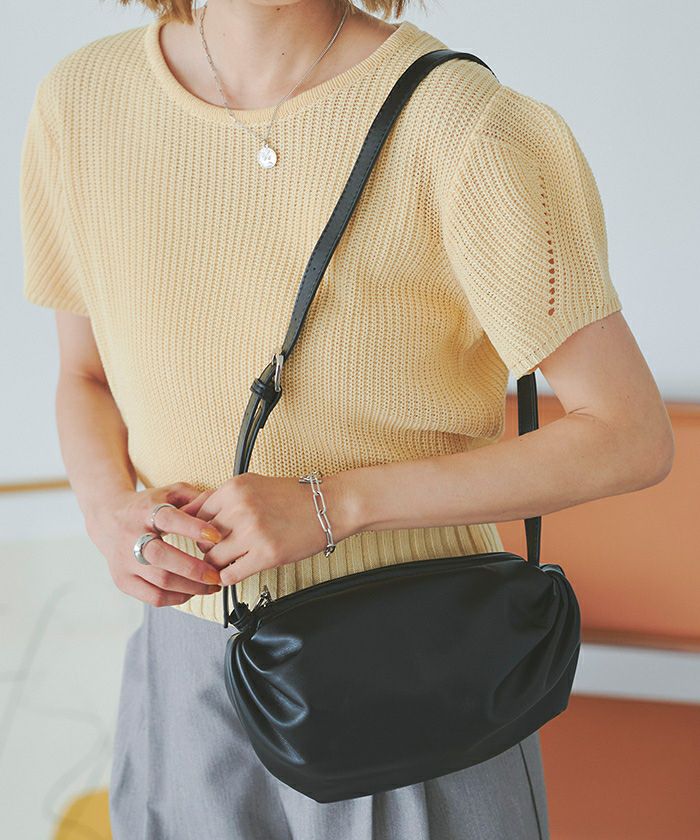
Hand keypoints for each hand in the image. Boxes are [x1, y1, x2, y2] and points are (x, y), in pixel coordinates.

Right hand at [87, 482, 225, 606]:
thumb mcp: (169, 492)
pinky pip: (153, 597)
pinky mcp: (123, 580)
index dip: (193, 528)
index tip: (216, 536)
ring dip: (191, 587)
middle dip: (194, 569)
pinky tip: (192, 592)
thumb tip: (219, 507)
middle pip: (161, 556)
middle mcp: (131, 536)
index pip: (168, 519)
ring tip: (212, 586)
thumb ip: (194, 497)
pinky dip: (177, 598)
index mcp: (145, 511)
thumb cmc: (149, 506)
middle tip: (218, 575)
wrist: (108, 519)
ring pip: (160, 581)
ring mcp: (125, 561)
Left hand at [182, 472, 354, 587]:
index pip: (196, 515)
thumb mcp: (252, 485)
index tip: (207, 536)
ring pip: (212, 558)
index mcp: (234, 488)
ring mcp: (252, 531)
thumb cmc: (293, 497)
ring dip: (218, 564)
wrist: (329, 506)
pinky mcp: (266, 554)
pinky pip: (230, 575)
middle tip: (220, 550)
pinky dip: (228, 577)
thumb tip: (189, 512)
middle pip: (201, 538)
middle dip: (208, 547)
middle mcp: (240, 508)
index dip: (199, 529)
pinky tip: (237, 571)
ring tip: (230, 561)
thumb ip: (221, 498)